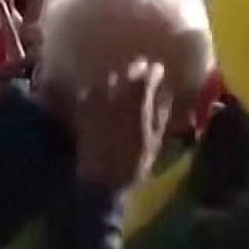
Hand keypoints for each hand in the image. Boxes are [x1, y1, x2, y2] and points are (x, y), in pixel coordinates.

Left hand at [70, 59, 173, 189]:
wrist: (102, 180)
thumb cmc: (134, 163)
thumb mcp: (155, 140)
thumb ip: (161, 113)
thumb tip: (166, 93)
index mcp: (137, 105)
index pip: (146, 77)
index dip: (153, 71)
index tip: (158, 68)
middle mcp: (116, 99)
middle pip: (126, 73)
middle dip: (135, 68)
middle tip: (141, 68)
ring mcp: (97, 104)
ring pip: (106, 79)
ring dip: (115, 76)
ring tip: (120, 77)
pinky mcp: (82, 112)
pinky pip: (88, 91)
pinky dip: (96, 88)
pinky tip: (100, 92)